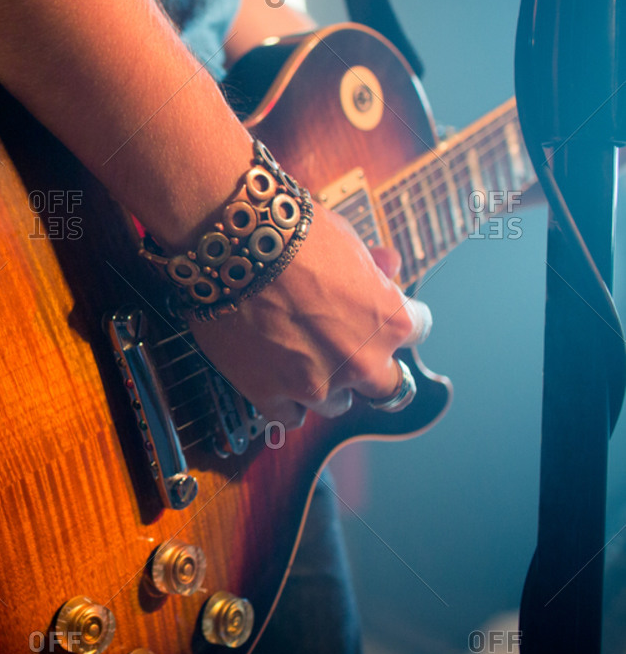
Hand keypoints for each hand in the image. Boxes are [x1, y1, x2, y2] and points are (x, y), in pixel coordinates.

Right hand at [187, 204, 430, 426]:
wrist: (234, 246)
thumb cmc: (293, 236)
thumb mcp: (347, 241)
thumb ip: (371, 267)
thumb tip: (387, 266)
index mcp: (390, 322)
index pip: (418, 332)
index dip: (393, 319)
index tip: (375, 314)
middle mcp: (360, 361)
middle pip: (385, 385)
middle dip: (368, 367)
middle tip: (342, 347)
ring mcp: (315, 383)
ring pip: (335, 404)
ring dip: (325, 385)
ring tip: (298, 357)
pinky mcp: (269, 394)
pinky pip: (289, 417)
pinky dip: (284, 403)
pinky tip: (275, 380)